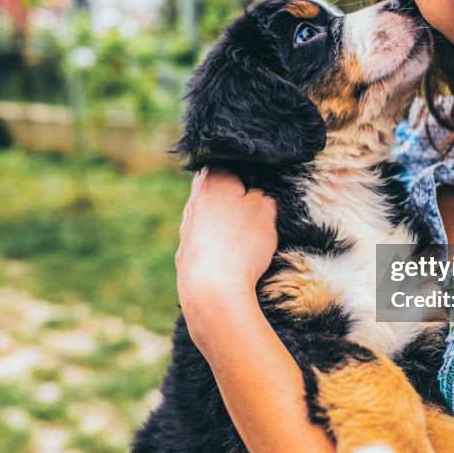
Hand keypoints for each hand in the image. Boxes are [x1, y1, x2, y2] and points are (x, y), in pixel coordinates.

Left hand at [175, 168, 277, 328]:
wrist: (212, 290)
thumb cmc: (242, 243)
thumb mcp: (267, 208)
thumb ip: (263, 192)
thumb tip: (256, 191)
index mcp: (212, 179)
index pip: (231, 162)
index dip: (251, 171)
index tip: (264, 185)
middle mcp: (194, 200)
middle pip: (221, 191)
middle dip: (239, 199)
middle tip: (262, 212)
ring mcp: (187, 228)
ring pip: (214, 217)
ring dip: (230, 224)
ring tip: (250, 240)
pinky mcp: (186, 253)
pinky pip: (208, 243)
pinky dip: (220, 247)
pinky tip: (233, 259)